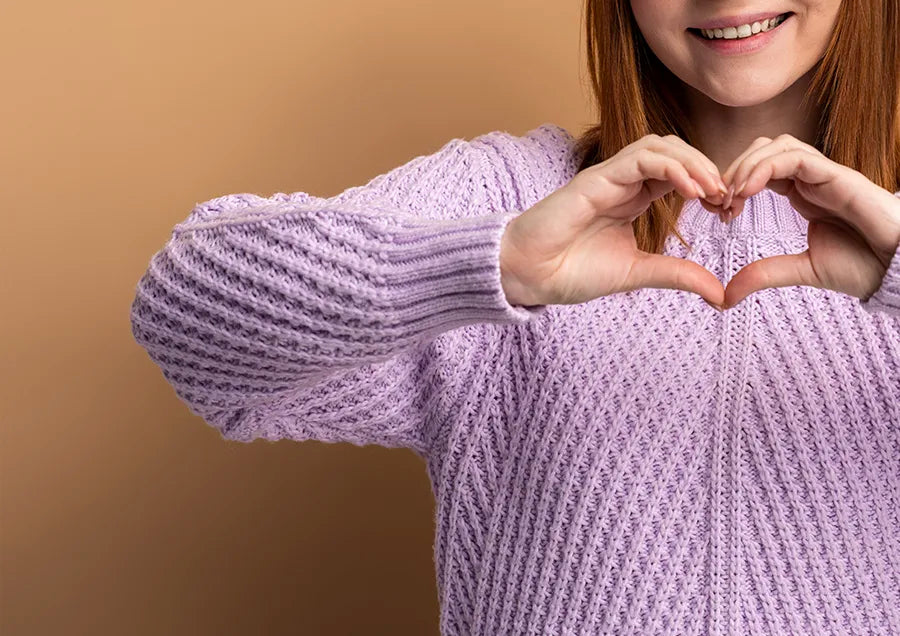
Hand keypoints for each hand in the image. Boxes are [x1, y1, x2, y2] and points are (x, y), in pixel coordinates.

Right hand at [500, 134, 729, 307]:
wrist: (529, 275)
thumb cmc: (572, 272)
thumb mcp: (638, 273)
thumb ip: (677, 275)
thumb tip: (721, 293)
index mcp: (633, 198)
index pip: (679, 173)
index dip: (708, 183)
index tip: (727, 209)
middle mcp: (623, 181)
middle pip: (674, 150)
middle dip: (706, 167)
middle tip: (727, 197)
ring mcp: (608, 177)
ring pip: (659, 145)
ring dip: (692, 161)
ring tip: (712, 190)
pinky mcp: (595, 178)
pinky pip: (640, 158)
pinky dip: (671, 167)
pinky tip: (691, 191)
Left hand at [716, 134, 899, 309]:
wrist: (898, 269)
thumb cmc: (862, 266)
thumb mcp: (801, 271)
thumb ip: (764, 275)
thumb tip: (726, 296)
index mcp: (801, 193)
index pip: (759, 170)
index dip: (733, 184)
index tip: (720, 212)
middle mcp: (811, 178)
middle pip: (763, 149)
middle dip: (734, 170)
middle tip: (720, 202)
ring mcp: (825, 174)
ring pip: (778, 146)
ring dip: (747, 166)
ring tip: (733, 196)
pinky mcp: (838, 176)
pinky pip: (797, 156)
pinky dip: (766, 167)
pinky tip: (749, 191)